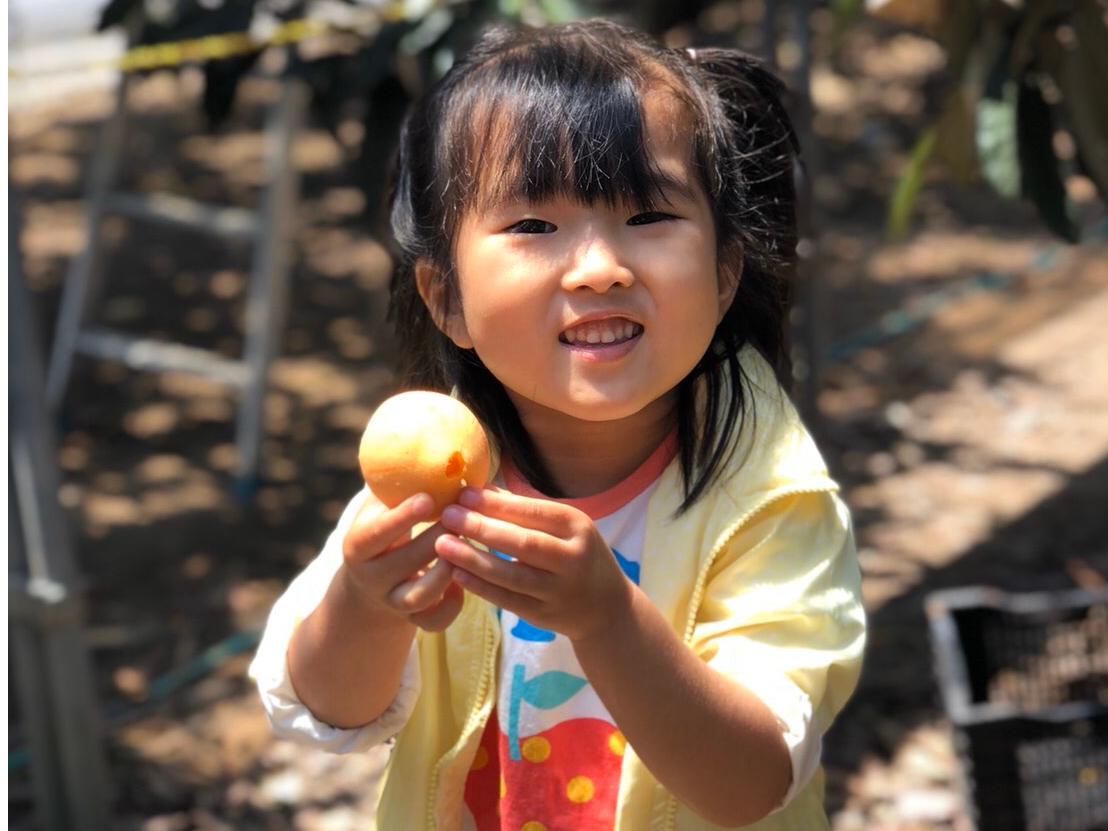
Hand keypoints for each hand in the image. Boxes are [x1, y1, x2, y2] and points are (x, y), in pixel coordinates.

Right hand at [339, 492, 464, 631]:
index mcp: (358, 543)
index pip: (375, 533)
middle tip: (463, 516)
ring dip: (447, 571)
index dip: (402, 517)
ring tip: (466, 547)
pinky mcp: (411, 619)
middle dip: (437, 538)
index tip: (428, 498)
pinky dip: (452, 606)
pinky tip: (464, 581)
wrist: (369, 579)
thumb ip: (396, 482)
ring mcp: (391, 600)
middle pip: (404, 562)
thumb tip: (425, 431)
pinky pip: (433, 621)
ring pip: (419, 596)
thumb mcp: (378, 506)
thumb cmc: (382, 526)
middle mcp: (370, 576)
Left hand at [435, 487, 633, 641]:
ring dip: (473, 559)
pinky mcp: (544, 615)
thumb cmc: (575, 553)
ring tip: (443, 545)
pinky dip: (481, 587)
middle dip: (481, 528)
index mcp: (577, 527)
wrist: (606, 607)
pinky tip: (457, 574)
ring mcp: (559, 591)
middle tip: (447, 516)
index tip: (463, 494)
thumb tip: (478, 489)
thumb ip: (522, 509)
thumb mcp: (562, 526)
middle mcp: (572, 559)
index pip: (533, 512)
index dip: (496, 504)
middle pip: (522, 543)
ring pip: (512, 576)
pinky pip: (507, 601)